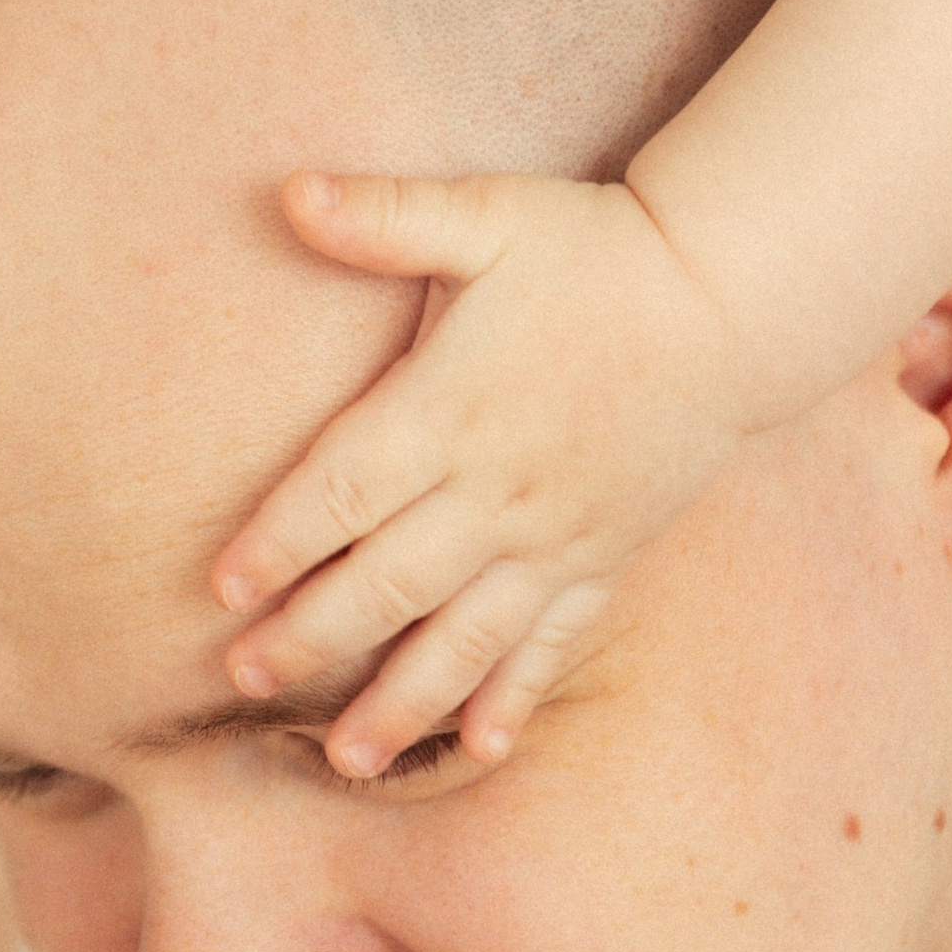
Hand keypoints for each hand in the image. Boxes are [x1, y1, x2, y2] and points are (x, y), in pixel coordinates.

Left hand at [213, 169, 770, 776]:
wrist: (732, 298)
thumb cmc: (598, 249)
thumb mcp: (490, 212)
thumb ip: (387, 215)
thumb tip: (286, 191)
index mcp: (450, 408)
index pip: (342, 492)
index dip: (277, 544)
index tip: (219, 591)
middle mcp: (496, 488)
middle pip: (386, 582)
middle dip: (310, 637)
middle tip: (241, 681)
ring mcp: (554, 535)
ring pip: (463, 637)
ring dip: (401, 700)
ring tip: (345, 759)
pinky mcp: (605, 555)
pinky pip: (552, 644)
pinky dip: (514, 698)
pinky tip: (479, 747)